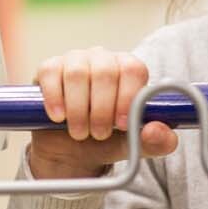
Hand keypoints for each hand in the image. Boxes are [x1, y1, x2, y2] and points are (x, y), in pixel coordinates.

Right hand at [29, 49, 177, 179]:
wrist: (70, 150)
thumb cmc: (107, 140)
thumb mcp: (134, 146)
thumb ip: (156, 142)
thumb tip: (157, 130)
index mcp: (129, 69)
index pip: (133, 69)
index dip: (127, 97)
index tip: (121, 125)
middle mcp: (104, 58)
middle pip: (105, 71)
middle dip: (101, 109)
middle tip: (98, 134)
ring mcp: (75, 59)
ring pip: (78, 73)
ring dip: (79, 109)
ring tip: (80, 132)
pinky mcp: (50, 67)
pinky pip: (51, 72)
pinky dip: (55, 98)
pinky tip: (58, 117)